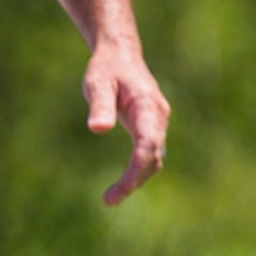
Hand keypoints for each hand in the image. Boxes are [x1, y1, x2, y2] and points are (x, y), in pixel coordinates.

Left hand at [83, 40, 170, 205]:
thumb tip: (98, 129)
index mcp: (147, 106)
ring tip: (111, 198)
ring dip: (137, 179)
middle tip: (110, 200)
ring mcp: (157, 122)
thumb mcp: (97, 83)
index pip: (148, 143)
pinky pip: (149, 153)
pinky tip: (122, 183)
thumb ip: (100, 105)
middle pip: (153, 156)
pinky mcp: (151, 127)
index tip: (124, 187)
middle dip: (135, 180)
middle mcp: (158, 117)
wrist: (120, 54)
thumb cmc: (107, 68)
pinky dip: (138, 169)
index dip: (138, 167)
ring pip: (154, 158)